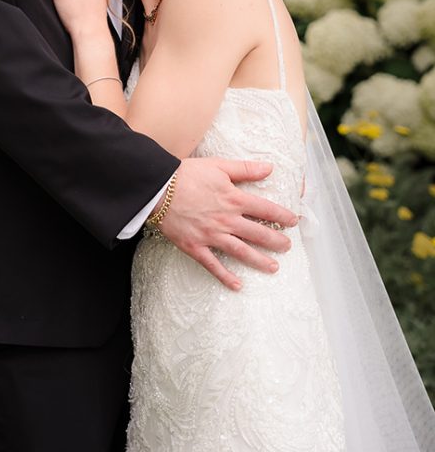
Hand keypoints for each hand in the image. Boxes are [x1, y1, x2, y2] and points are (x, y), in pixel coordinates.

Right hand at [159, 158, 298, 289]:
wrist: (158, 188)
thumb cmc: (186, 174)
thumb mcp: (218, 166)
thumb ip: (245, 169)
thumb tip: (269, 168)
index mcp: (234, 199)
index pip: (265, 209)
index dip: (282, 216)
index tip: (293, 221)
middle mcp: (226, 220)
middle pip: (258, 233)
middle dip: (276, 241)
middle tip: (287, 246)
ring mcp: (211, 235)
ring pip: (241, 251)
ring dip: (259, 260)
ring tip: (273, 267)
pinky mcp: (195, 246)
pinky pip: (213, 265)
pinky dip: (225, 276)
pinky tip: (237, 285)